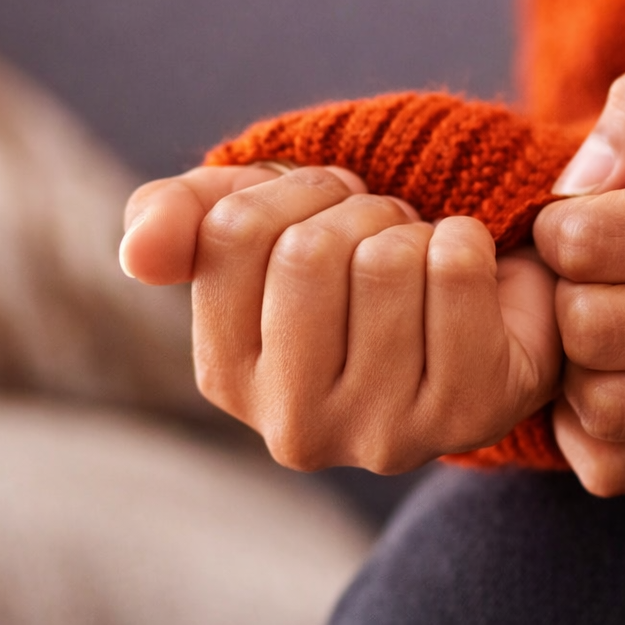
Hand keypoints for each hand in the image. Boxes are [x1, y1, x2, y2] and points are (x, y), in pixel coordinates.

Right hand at [119, 163, 561, 472]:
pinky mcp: (468, 412)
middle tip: (387, 233)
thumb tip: (138, 254)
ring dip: (415, 230)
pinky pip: (456, 269)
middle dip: (359, 211)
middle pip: (308, 252)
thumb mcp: (258, 221)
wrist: (485, 293)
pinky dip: (468, 240)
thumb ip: (177, 217)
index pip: (232, 234)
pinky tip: (470, 274)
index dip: (294, 190)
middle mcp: (295, 429)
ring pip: (386, 262)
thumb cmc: (358, 258)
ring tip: (423, 261)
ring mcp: (383, 434)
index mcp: (226, 377)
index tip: (328, 210)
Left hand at [533, 48, 624, 495]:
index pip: (594, 241)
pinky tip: (608, 372)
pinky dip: (586, 426)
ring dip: (571, 360)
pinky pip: (615, 465)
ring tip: (597, 313)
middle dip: (560, 290)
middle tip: (582, 270)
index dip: (559, 222)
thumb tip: (576, 182)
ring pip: (598, 404)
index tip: (582, 214)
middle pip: (589, 327)